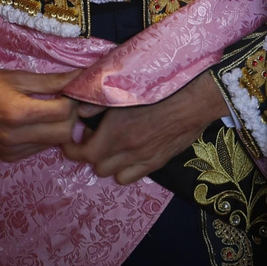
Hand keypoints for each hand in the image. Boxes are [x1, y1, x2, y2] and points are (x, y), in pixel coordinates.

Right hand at [0, 65, 94, 161]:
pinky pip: (38, 149)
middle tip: (64, 101)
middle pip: (63, 133)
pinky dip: (44, 136)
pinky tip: (35, 123)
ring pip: (53, 143)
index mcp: (17, 113)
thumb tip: (81, 77)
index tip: (71, 91)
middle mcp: (15, 137)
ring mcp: (10, 151)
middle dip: (70, 116)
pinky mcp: (8, 158)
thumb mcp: (18, 77)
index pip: (63, 113)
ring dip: (58, 127)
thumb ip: (52, 81)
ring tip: (49, 111)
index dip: (73, 100)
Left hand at [61, 72, 228, 184]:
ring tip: (111, 148)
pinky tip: (129, 154)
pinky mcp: (157, 162)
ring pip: (112, 174)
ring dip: (107, 163)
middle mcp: (126, 149)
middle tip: (94, 138)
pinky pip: (131, 177)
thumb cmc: (160, 88)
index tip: (72, 139)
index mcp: (115, 130)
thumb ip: (98, 102)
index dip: (72, 148)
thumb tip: (78, 110)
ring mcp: (142, 159)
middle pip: (96, 165)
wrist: (195, 100)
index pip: (83, 153)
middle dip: (90, 153)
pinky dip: (125, 170)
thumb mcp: (125, 88)